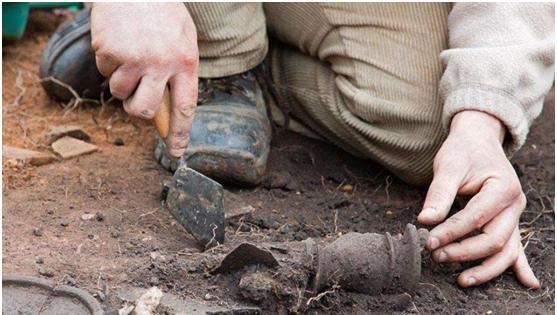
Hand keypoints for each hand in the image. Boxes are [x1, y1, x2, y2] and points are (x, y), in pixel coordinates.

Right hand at [91, 3, 197, 156]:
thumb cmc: (163, 14)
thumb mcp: (183, 41)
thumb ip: (179, 73)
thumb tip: (166, 109)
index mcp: (185, 62)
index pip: (184, 107)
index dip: (179, 133)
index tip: (176, 152)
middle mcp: (160, 63)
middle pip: (143, 110)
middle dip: (136, 112)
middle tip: (135, 101)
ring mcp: (132, 58)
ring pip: (119, 92)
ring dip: (122, 80)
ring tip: (130, 55)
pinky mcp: (108, 50)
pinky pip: (104, 70)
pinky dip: (109, 61)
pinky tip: (119, 41)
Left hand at [418, 110, 539, 287]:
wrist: (478, 141)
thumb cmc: (463, 152)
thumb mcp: (448, 166)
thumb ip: (439, 193)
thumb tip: (425, 220)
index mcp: (502, 188)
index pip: (476, 218)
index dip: (451, 232)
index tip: (428, 241)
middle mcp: (514, 205)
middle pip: (494, 239)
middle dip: (464, 252)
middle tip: (436, 256)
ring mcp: (514, 216)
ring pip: (507, 250)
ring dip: (485, 268)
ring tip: (461, 280)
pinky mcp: (509, 222)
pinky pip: (516, 248)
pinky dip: (519, 266)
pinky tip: (528, 283)